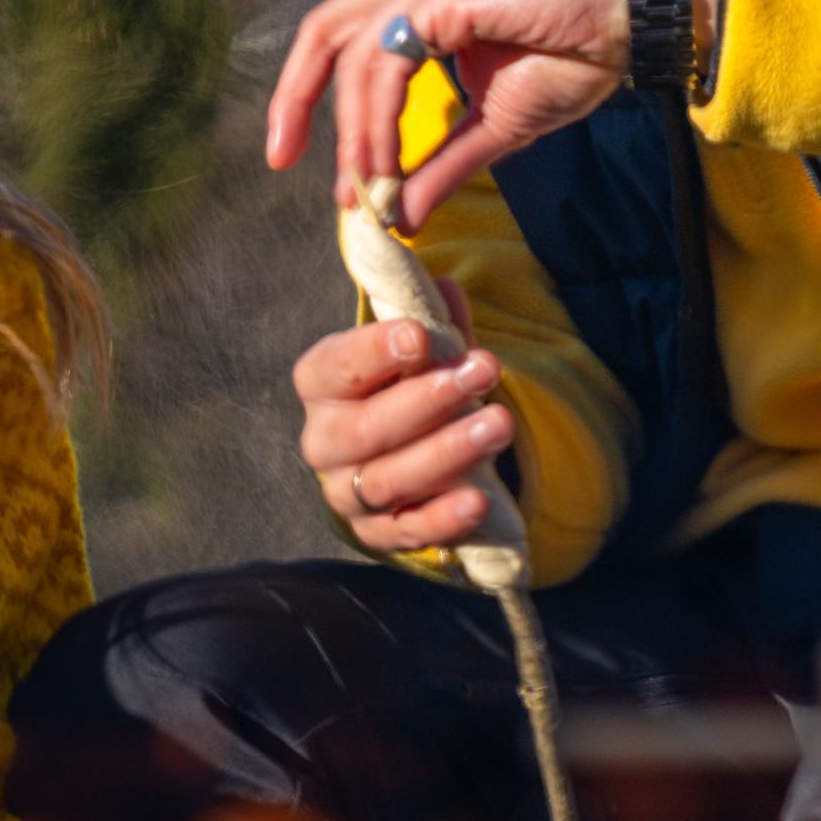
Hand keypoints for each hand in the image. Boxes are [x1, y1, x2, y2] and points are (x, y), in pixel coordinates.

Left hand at [265, 0, 635, 230]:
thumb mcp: (495, 127)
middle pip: (323, 33)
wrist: (636, 21)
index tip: (322, 168)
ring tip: (365, 189)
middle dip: (296, 99)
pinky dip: (377, 119)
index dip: (314, 99)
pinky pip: (387, 62)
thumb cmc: (576, 56)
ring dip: (353, 131)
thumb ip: (441, 166)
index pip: (343, 41)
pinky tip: (387, 163)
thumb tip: (400, 215)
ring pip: (354, 56)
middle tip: (283, 159)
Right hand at [293, 280, 515, 554]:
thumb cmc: (406, 386)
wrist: (403, 454)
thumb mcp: (421, 351)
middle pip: (364, 429)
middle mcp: (323, 441)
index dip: (372, 352)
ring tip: (499, 425)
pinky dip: (442, 518)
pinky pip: (406, 533)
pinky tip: (479, 500)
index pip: (334, 368)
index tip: (418, 336)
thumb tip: (446, 286)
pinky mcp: (377, 534)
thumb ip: (433, 322)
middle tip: (484, 370)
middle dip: (428, 400)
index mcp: (321, 384)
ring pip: (387, 480)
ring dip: (446, 452)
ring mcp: (346, 492)